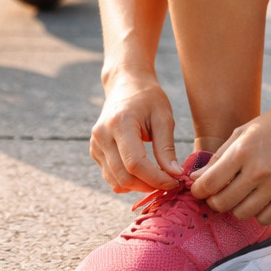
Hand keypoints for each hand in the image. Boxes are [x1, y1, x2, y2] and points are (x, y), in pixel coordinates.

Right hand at [90, 71, 181, 193]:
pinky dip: (128, 181)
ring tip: (159, 179)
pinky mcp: (95, 150)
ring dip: (139, 186)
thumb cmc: (148, 97)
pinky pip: (111, 176)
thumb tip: (174, 175)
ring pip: (116, 181)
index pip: (135, 164)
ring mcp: (95, 144)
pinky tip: (145, 173)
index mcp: (120, 123)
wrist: (125, 83)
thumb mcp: (163, 117)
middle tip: (170, 184)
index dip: (156, 179)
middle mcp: (102, 135)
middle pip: (124, 176)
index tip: (175, 182)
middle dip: (149, 186)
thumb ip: (166, 148)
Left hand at [189, 95, 270, 224]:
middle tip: (218, 193)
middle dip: (214, 201)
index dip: (198, 190)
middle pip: (222, 203)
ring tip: (240, 194)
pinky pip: (264, 218)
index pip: (209, 183)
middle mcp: (258, 171)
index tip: (198, 190)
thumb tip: (196, 178)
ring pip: (242, 214)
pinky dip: (257, 212)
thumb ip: (220, 156)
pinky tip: (259, 198)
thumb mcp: (245, 131)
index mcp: (243, 150)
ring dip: (236, 207)